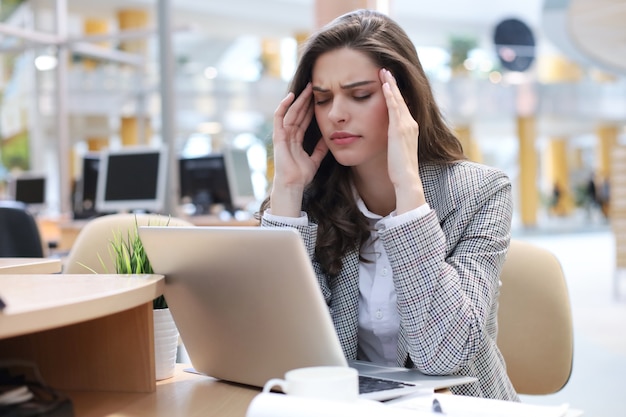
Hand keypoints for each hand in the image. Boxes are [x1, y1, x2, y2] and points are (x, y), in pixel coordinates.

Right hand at [271, 83, 328, 215]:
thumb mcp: (315, 160)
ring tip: (306, 88)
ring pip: (291, 113)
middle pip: (298, 114)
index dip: (311, 109)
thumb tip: (329, 139)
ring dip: (298, 100)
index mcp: (296, 140)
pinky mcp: (278, 136)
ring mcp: (283, 135)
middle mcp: (288, 135)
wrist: (293, 185)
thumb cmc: (301, 176)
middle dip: (306, 100)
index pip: (304, 120)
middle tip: (314, 87)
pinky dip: (283, 106)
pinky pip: (279, 118)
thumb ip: (320, 149)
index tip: (319, 98)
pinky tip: (291, 96)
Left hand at [380, 69, 425, 212]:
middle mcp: (410, 124)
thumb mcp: (396, 150)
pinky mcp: (400, 130)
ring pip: (398, 100)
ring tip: (384, 71)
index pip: (401, 106)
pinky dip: (390, 95)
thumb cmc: (398, 169)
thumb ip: (393, 140)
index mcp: (409, 128)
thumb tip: (386, 137)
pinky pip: (395, 108)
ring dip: (391, 84)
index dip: (395, 93)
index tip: (387, 81)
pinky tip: (385, 85)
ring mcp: (406, 126)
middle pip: (401, 99)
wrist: (406, 179)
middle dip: (393, 83)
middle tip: (385, 69)